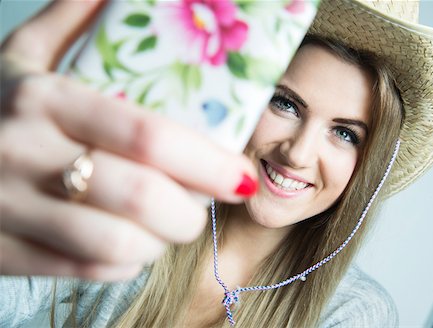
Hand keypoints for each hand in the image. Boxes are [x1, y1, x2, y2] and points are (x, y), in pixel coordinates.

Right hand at [0, 0, 257, 280]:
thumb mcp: (20, 60)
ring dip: (161, 241)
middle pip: (141, 197)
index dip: (208, 162)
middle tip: (203, 206)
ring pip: (118, 244)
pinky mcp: (5, 253)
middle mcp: (26, 154)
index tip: (241, 177)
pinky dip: (126, 263)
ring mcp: (11, 210)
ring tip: (168, 226)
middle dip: (191, 212)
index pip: (147, 136)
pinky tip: (129, 245)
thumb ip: (69, 23)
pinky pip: (88, 269)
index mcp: (43, 99)